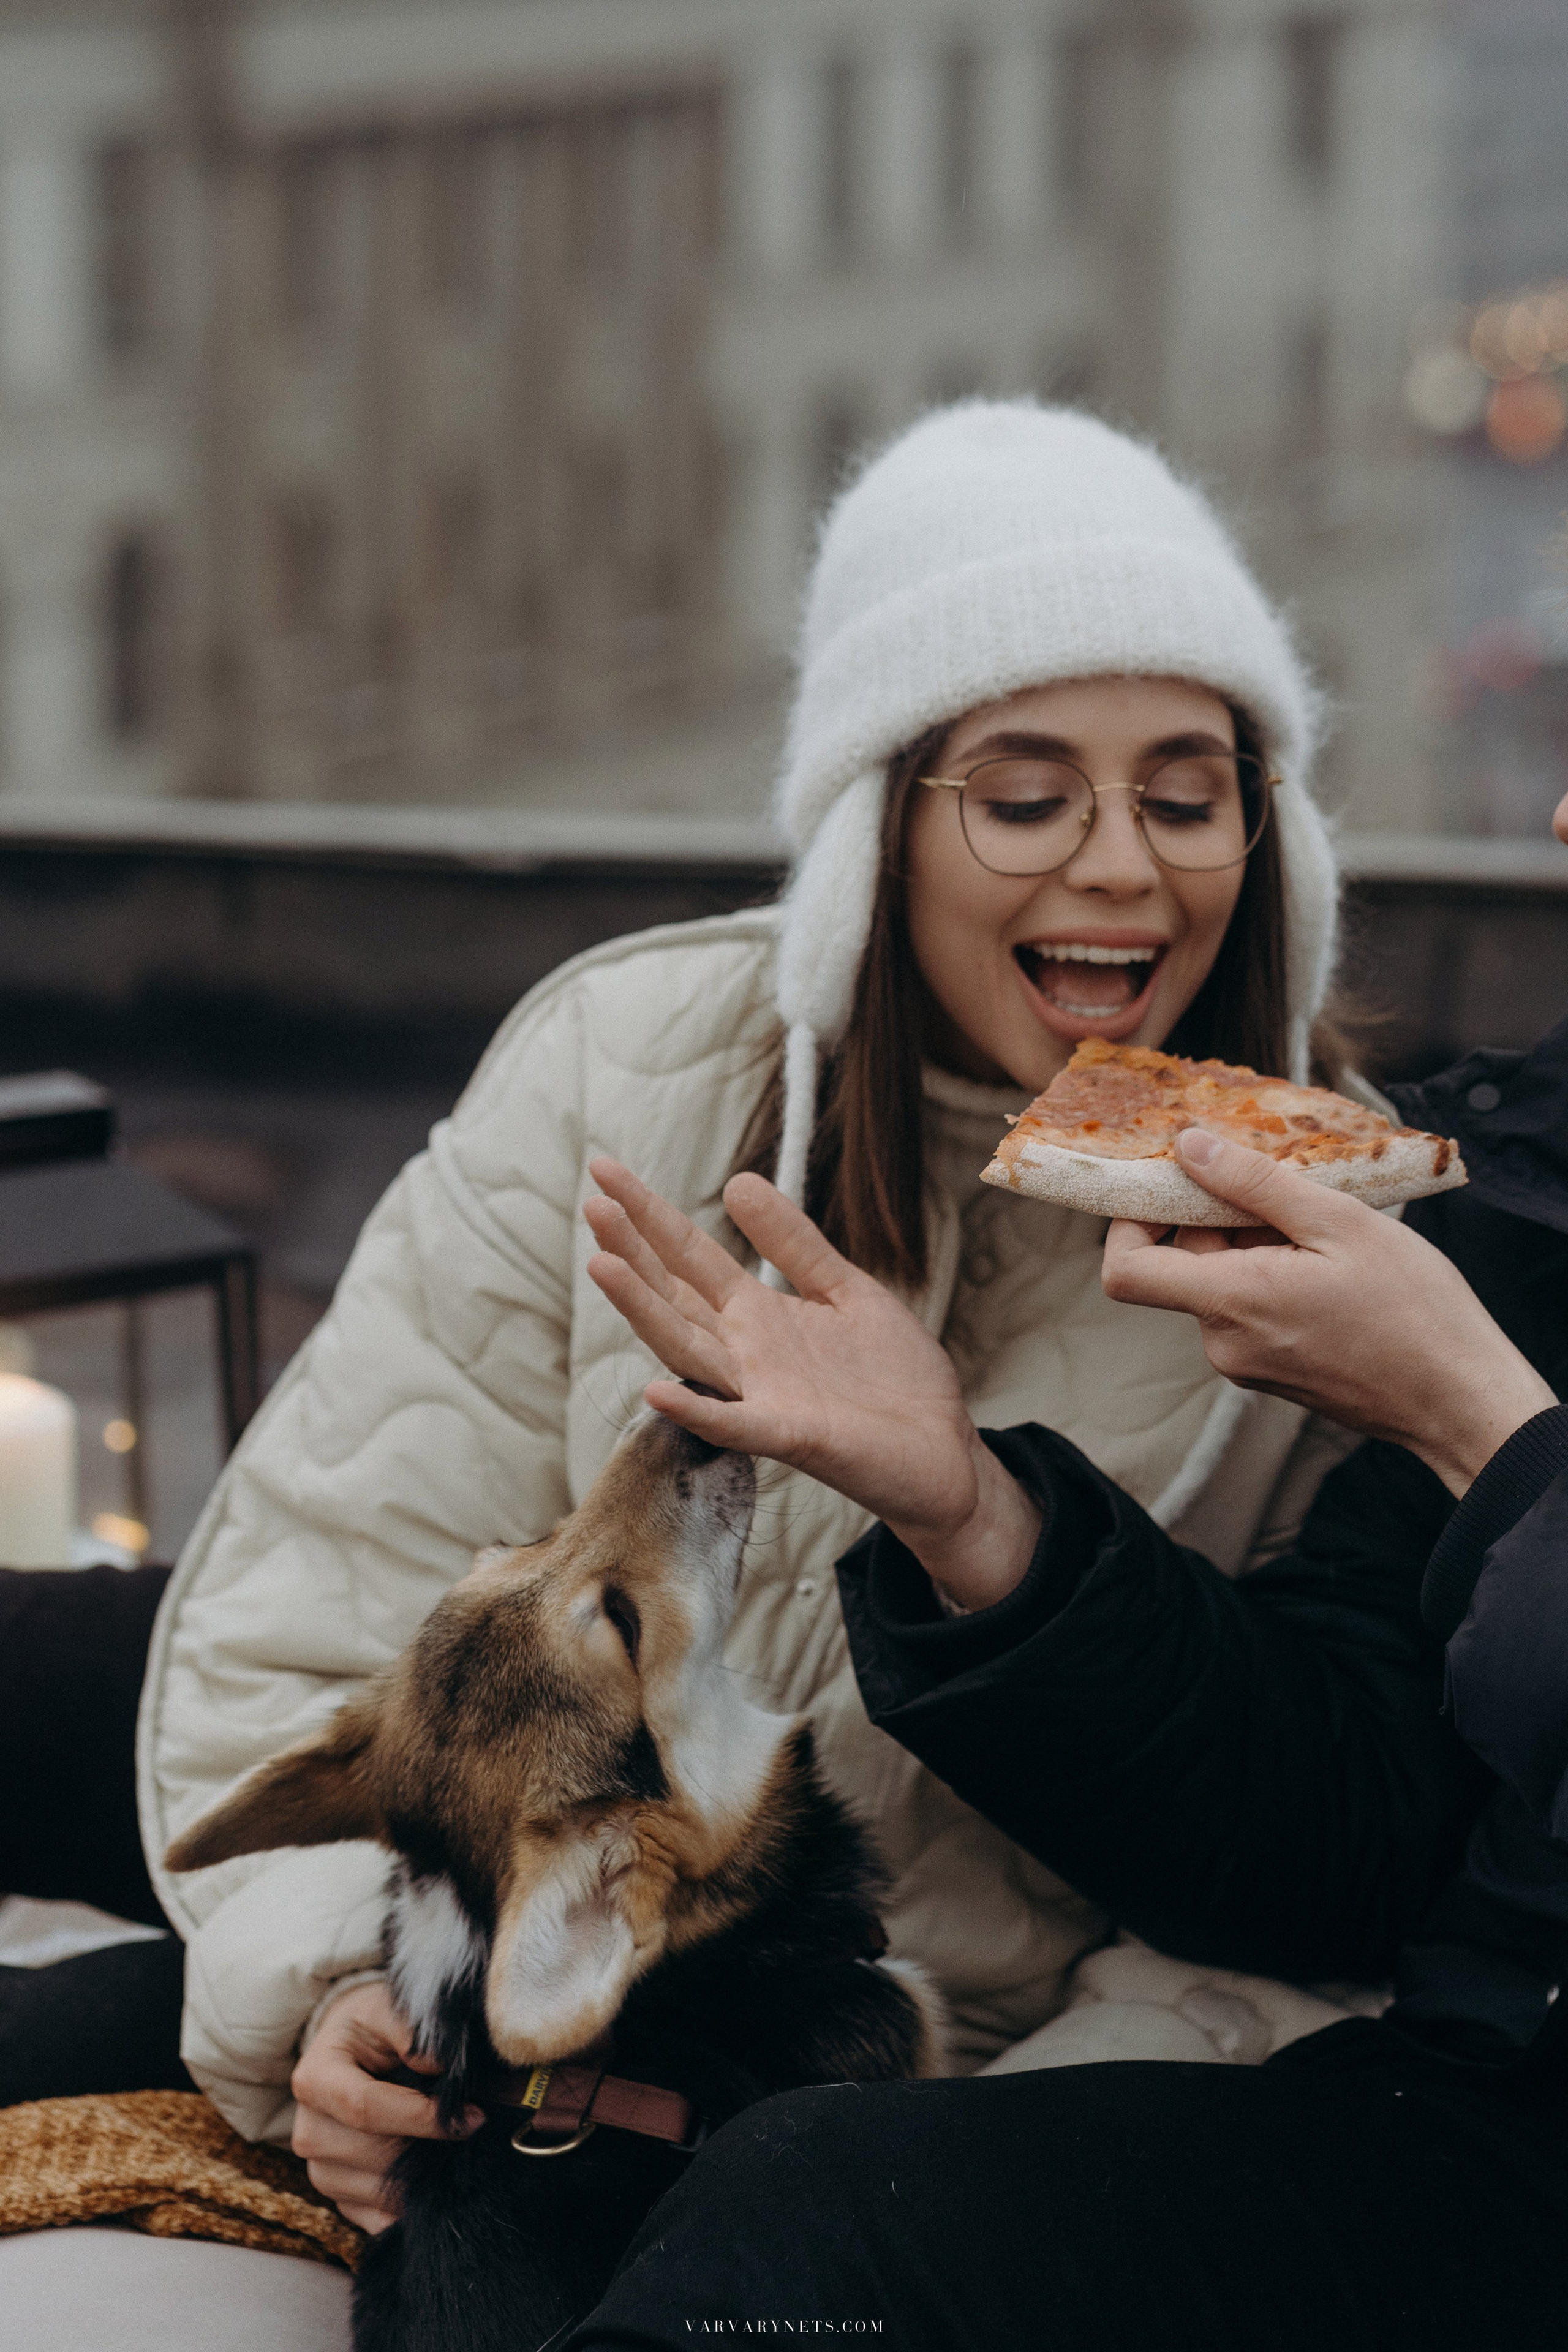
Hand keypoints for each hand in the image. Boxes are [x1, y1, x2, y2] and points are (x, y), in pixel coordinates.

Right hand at [290, 1980, 482, 2233]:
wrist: (354, 2052)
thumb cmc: (375, 2027)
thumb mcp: (388, 2008)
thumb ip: (411, 2029)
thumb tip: (438, 2063)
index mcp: (314, 2079)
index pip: (366, 2108)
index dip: (422, 2116)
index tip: (472, 2115)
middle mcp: (308, 2132)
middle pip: (373, 2156)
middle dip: (429, 2148)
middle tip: (473, 2131)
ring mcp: (320, 2171)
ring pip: (378, 2192)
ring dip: (424, 2178)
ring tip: (455, 2150)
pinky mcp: (339, 2198)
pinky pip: (378, 2220)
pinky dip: (411, 2205)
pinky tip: (436, 2179)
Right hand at [583, 1160, 1040, 1610]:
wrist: (944, 1452)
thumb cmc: (893, 1377)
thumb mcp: (844, 1290)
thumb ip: (793, 1242)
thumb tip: (737, 1181)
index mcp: (758, 1316)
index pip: (689, 1257)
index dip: (649, 1214)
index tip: (605, 1170)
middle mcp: (746, 1355)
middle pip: (673, 1296)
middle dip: (633, 1251)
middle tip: (592, 1203)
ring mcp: (762, 1397)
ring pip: (687, 1349)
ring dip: (643, 1311)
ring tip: (601, 1264)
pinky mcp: (793, 1436)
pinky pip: (735, 1424)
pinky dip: (696, 1410)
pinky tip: (655, 1390)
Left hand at [1101, 1128, 1555, 1496]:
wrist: (1460, 1400)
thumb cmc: (1415, 1312)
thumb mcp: (1339, 1223)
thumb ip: (1254, 1183)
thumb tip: (1189, 1147)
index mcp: (1232, 1304)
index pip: (1126, 1270)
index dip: (1131, 1220)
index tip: (1171, 1183)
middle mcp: (1225, 1343)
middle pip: (1182, 1265)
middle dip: (1221, 1218)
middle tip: (1288, 1192)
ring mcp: (1248, 1363)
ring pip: (1221, 1283)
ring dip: (1255, 1244)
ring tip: (1323, 1230)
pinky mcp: (1272, 1371)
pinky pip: (1249, 1309)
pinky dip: (1273, 1275)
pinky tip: (1329, 1263)